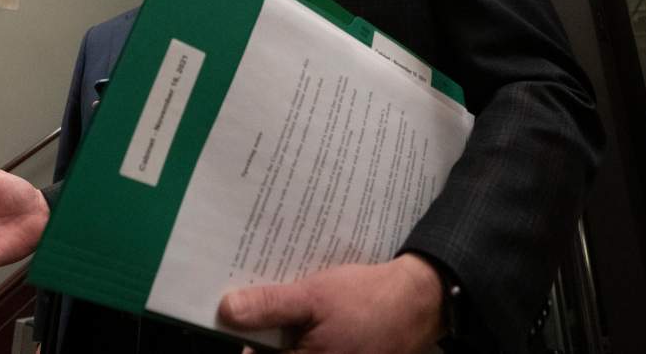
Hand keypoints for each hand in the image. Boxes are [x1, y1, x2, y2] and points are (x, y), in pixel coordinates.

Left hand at [218, 253, 445, 353]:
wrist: (418, 301)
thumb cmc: (367, 299)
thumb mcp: (314, 296)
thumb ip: (270, 306)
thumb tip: (227, 310)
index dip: (243, 341)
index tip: (232, 317)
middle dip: (263, 335)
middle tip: (254, 301)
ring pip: (293, 348)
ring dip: (282, 334)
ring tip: (285, 303)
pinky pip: (309, 346)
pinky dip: (301, 333)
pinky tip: (303, 309)